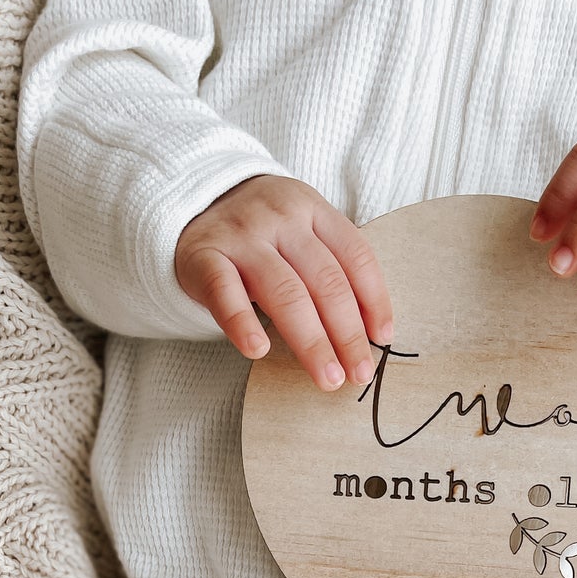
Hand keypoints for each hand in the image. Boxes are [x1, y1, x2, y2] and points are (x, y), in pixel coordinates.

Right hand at [175, 175, 393, 390]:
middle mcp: (281, 219)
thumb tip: (369, 331)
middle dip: (348, 334)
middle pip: (325, 281)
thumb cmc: (261, 232)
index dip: (374, 300)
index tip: (382, 339)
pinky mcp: (204, 256)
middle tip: (360, 374)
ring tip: (328, 377)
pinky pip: (225, 293)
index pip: (355, 256)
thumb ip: (330, 266)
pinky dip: (241, 323)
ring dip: (311, 342)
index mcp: (313, 210)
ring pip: (285, 292)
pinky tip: (257, 351)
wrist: (194, 199)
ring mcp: (242, 236)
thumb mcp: (300, 231)